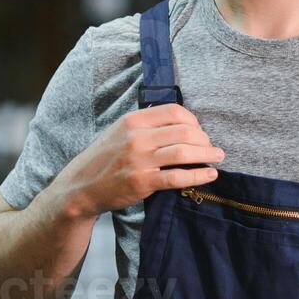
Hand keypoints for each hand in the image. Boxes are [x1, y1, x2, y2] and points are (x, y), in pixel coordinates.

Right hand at [54, 103, 223, 217]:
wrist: (81, 186)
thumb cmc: (103, 159)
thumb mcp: (119, 131)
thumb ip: (145, 125)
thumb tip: (179, 123)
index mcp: (132, 120)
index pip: (175, 112)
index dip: (194, 121)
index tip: (199, 131)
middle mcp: (136, 137)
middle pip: (184, 131)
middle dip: (204, 139)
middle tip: (211, 147)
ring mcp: (139, 160)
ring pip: (184, 152)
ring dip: (207, 155)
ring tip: (217, 158)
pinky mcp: (143, 182)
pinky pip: (178, 177)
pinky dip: (199, 176)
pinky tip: (210, 175)